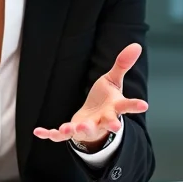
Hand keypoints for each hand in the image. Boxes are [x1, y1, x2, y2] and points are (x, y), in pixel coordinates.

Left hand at [33, 43, 147, 149]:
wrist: (94, 122)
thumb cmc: (105, 101)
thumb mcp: (113, 82)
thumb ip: (122, 65)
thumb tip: (136, 45)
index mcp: (113, 108)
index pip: (126, 106)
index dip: (135, 105)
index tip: (144, 105)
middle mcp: (101, 121)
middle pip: (106, 123)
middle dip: (109, 124)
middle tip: (115, 127)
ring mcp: (86, 128)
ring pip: (82, 131)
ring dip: (75, 130)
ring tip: (67, 128)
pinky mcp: (71, 131)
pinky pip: (59, 136)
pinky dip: (49, 134)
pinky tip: (38, 132)